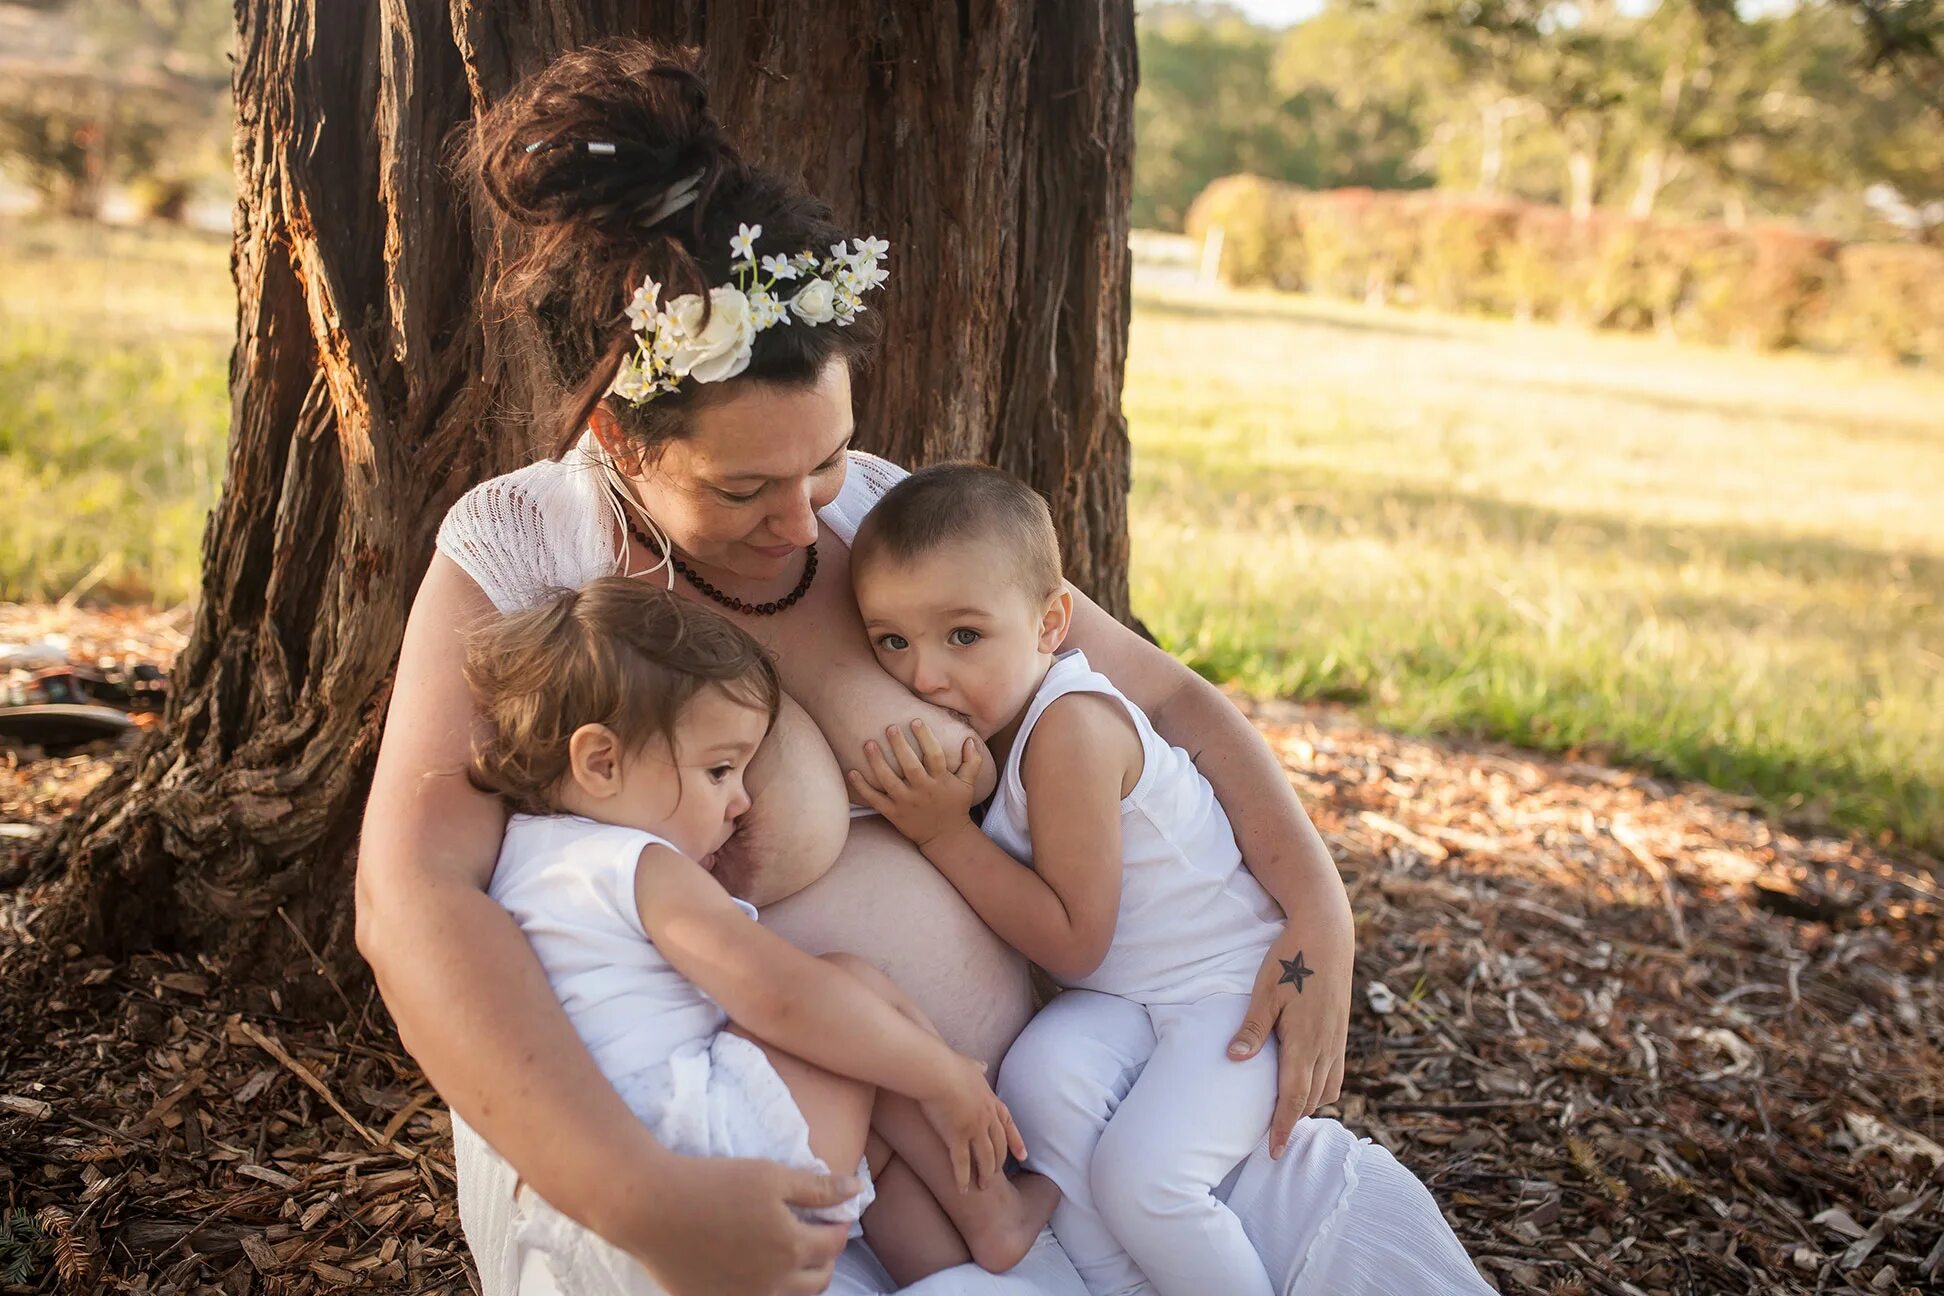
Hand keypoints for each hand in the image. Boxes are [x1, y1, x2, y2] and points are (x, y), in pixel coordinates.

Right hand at [619, 1155, 856, 1295]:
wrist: (652, 1208)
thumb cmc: (713, 1184)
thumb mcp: (771, 1175)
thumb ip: (818, 1187)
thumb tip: (856, 1191)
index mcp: (791, 1248)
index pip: (834, 1244)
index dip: (840, 1226)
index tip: (836, 1214)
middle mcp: (773, 1283)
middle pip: (818, 1280)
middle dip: (826, 1258)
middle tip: (819, 1237)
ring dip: (799, 1280)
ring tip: (792, 1258)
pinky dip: (765, 1291)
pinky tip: (756, 1271)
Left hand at [847, 720, 985, 848]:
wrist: (945, 837)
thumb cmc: (956, 806)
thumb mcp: (968, 785)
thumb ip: (972, 762)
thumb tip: (971, 738)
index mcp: (941, 781)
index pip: (934, 755)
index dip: (925, 738)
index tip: (915, 721)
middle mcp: (923, 791)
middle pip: (910, 766)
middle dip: (899, 746)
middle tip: (890, 727)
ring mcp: (907, 803)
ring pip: (889, 781)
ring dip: (877, 763)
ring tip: (868, 744)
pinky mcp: (894, 813)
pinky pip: (875, 800)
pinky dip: (862, 788)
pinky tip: (851, 772)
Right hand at [917, 1056, 1026, 1192]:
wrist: (936, 1071)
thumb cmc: (948, 1065)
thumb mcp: (969, 1064)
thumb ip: (977, 1068)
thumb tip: (983, 1065)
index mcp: (990, 1100)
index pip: (1008, 1124)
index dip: (1016, 1141)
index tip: (1023, 1155)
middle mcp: (987, 1117)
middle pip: (998, 1145)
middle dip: (999, 1162)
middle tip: (997, 1175)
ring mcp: (974, 1128)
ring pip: (985, 1157)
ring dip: (986, 1174)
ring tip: (983, 1187)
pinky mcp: (957, 1136)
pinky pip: (962, 1162)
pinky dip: (963, 1178)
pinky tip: (963, 1189)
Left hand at [1227, 926, 1349, 1155]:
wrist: (1327, 934)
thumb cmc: (1290, 960)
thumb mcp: (1264, 992)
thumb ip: (1251, 1029)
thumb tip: (1233, 1060)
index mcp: (1305, 1041)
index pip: (1294, 1097)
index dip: (1283, 1126)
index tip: (1274, 1150)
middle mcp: (1326, 1045)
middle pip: (1313, 1098)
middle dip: (1295, 1119)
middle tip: (1273, 1137)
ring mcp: (1337, 1038)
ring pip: (1329, 1087)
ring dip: (1311, 1103)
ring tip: (1288, 1112)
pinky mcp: (1341, 1029)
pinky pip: (1336, 1070)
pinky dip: (1323, 1086)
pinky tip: (1306, 1081)